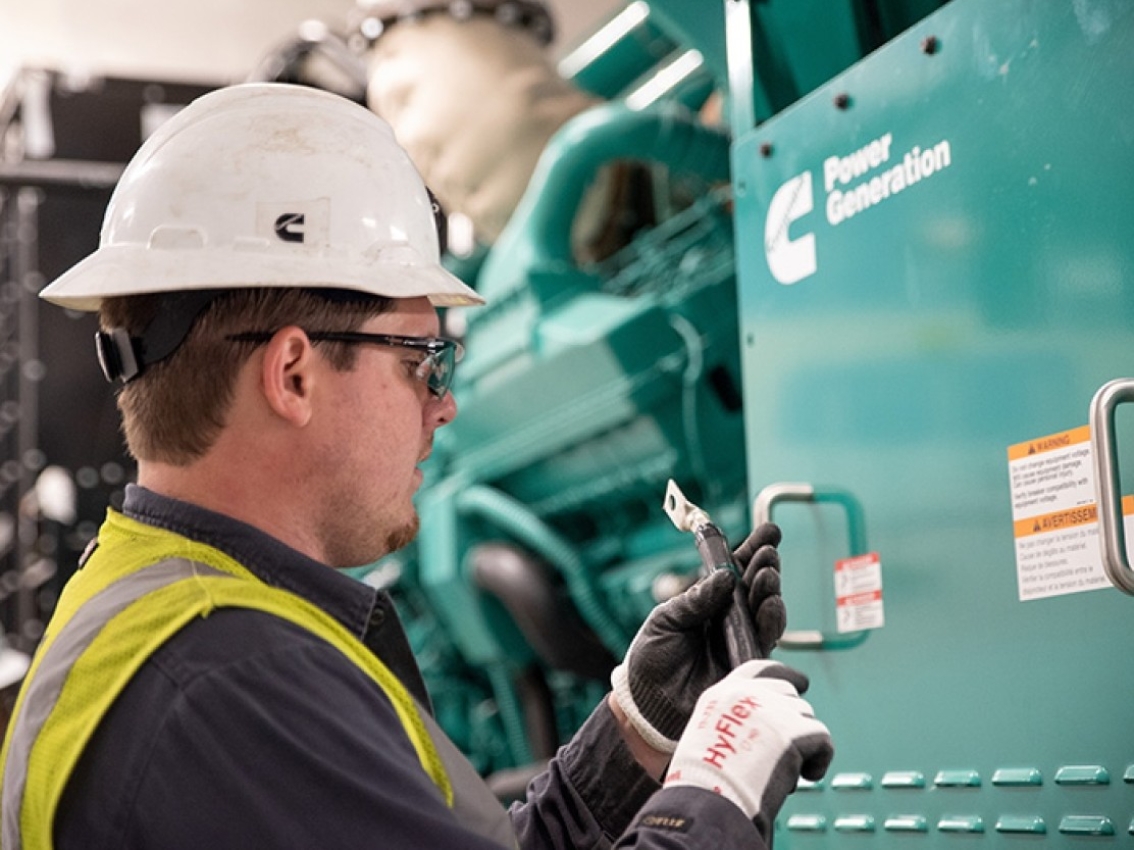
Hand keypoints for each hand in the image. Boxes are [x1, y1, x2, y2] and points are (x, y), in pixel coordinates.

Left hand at [610, 523, 785, 752]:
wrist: (646, 708)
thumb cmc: (650, 662)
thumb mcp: (665, 621)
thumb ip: (694, 601)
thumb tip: (724, 577)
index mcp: (708, 604)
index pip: (735, 572)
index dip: (752, 551)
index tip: (768, 531)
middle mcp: (728, 621)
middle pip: (755, 588)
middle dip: (765, 566)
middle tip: (768, 551)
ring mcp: (739, 643)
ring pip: (765, 611)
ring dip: (770, 590)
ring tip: (768, 575)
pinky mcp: (746, 667)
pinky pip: (766, 641)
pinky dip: (772, 621)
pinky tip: (771, 603)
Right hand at [664, 660, 833, 839]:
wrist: (711, 798)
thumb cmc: (708, 781)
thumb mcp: (711, 735)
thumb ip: (737, 720)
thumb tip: (773, 728)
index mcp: (723, 693)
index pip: (761, 670)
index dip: (785, 675)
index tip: (801, 682)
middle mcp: (749, 693)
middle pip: (789, 696)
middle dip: (794, 721)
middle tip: (788, 751)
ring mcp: (773, 710)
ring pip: (807, 718)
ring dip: (804, 745)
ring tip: (785, 771)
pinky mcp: (794, 732)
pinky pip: (823, 739)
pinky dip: (820, 760)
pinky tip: (807, 776)